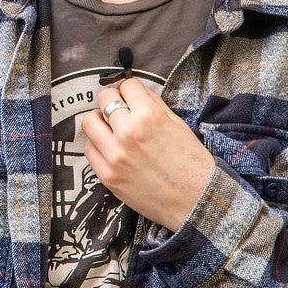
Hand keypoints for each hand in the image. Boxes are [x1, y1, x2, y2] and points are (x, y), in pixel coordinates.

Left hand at [86, 77, 215, 232]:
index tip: (130, 95)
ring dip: (100, 121)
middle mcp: (128, 132)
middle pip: (104, 99)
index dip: (130, 89)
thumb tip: (134, 92)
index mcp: (149, 116)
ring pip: (89, 122)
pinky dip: (98, 146)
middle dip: (113, 100)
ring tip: (110, 128)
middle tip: (118, 109)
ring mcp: (115, 155)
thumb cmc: (192, 164)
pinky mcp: (107, 175)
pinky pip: (89, 150)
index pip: (127, 86)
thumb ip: (154, 105)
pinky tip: (110, 149)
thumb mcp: (178, 125)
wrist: (198, 202)